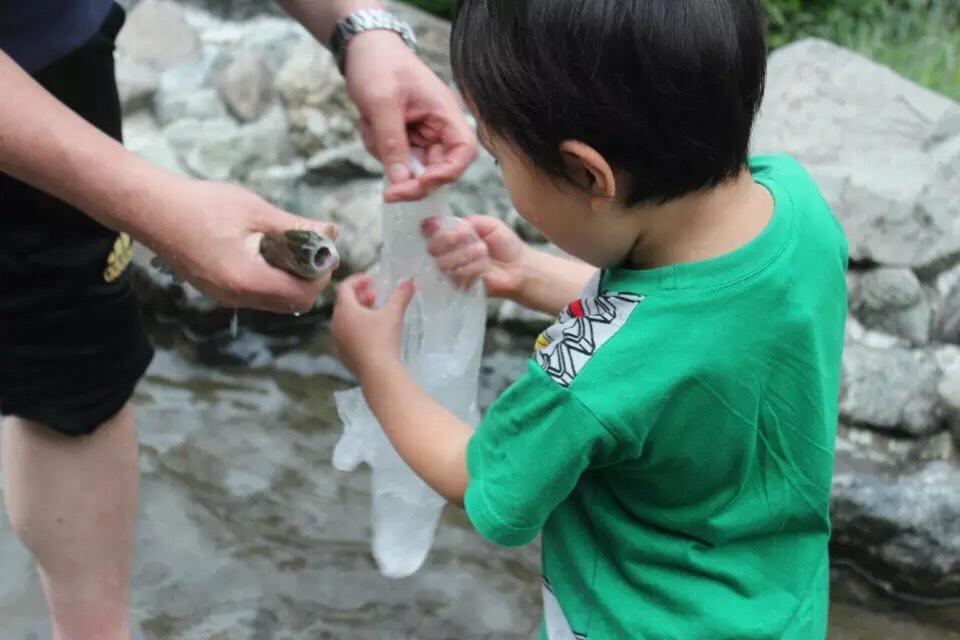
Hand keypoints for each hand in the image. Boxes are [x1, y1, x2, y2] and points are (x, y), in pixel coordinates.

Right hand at [145, 178, 338, 313]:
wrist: (152, 210)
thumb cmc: (204, 205)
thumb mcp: (256, 211)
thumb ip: (295, 226)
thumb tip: (332, 232)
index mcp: (247, 280)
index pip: (303, 296)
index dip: (319, 276)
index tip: (320, 250)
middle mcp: (236, 298)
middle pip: (292, 304)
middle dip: (308, 280)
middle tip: (309, 249)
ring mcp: (225, 298)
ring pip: (275, 302)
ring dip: (289, 280)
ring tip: (287, 247)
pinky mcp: (217, 292)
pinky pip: (256, 295)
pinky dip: (270, 279)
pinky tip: (265, 251)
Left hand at [332, 274, 414, 378]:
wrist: (377, 372)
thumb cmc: (383, 338)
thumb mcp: (394, 313)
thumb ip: (401, 295)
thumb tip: (409, 281)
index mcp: (345, 309)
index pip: (345, 287)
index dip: (358, 280)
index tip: (371, 279)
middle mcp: (336, 323)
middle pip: (344, 303)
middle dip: (359, 296)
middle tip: (375, 295)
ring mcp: (336, 340)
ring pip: (344, 320)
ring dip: (358, 312)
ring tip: (375, 314)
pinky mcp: (341, 354)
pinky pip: (346, 334)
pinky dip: (355, 328)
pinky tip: (370, 334)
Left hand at [345, 31, 476, 201]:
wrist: (363, 47)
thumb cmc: (379, 65)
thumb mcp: (382, 103)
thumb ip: (392, 144)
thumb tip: (401, 182)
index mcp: (445, 114)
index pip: (463, 152)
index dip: (447, 174)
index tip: (419, 183)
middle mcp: (439, 127)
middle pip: (438, 169)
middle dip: (411, 178)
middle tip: (389, 192)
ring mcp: (423, 133)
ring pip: (412, 167)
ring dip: (388, 158)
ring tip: (371, 126)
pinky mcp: (406, 136)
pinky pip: (396, 157)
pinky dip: (380, 148)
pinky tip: (369, 124)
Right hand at [422, 215, 528, 297]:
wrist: (520, 267)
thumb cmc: (506, 245)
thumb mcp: (489, 224)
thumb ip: (468, 221)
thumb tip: (446, 223)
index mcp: (452, 237)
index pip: (429, 232)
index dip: (432, 229)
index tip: (438, 225)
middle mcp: (448, 254)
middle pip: (431, 248)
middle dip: (447, 239)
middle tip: (465, 236)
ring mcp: (452, 271)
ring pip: (443, 262)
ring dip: (465, 253)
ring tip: (483, 250)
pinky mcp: (460, 286)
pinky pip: (458, 274)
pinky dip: (473, 267)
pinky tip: (484, 266)